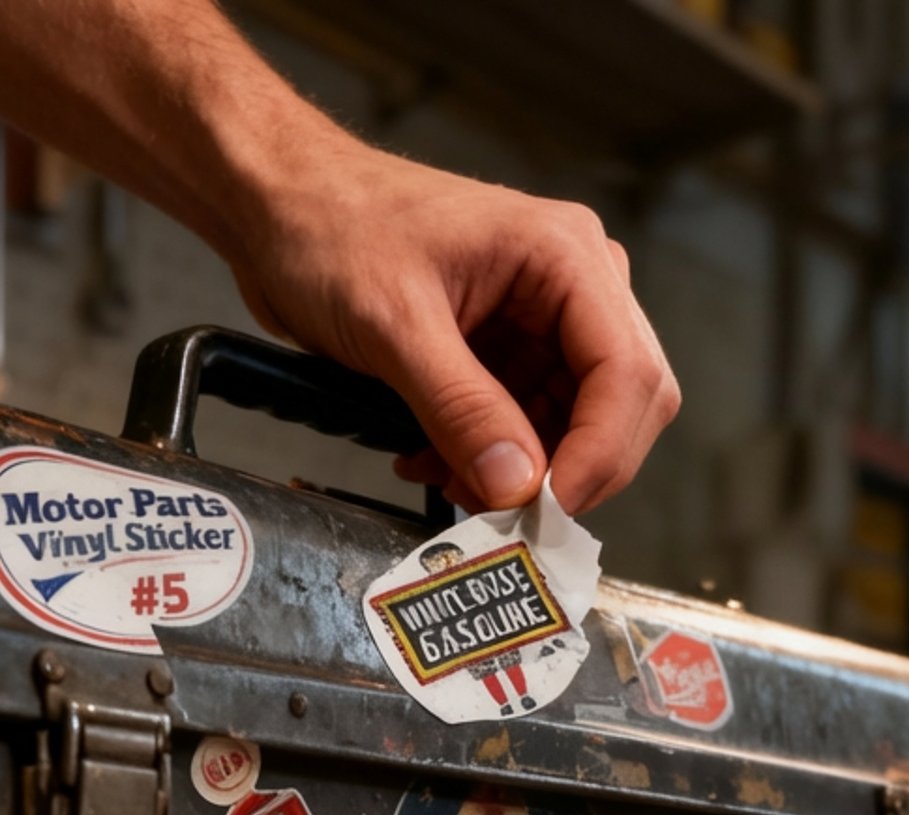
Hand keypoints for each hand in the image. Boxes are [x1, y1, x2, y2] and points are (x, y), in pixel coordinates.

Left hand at [225, 136, 679, 515]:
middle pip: (621, 405)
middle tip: (505, 513)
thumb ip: (461, 408)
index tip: (548, 508)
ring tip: (448, 478)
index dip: (600, 453)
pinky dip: (492, 461)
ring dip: (521, 474)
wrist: (280, 207)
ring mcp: (542, 322)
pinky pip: (529, 428)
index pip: (628, 372)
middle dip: (566, 470)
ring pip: (576, 427)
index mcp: (564, 255)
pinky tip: (435, 460)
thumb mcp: (395, 325)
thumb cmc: (331, 227)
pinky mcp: (509, 353)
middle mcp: (571, 285)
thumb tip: (517, 486)